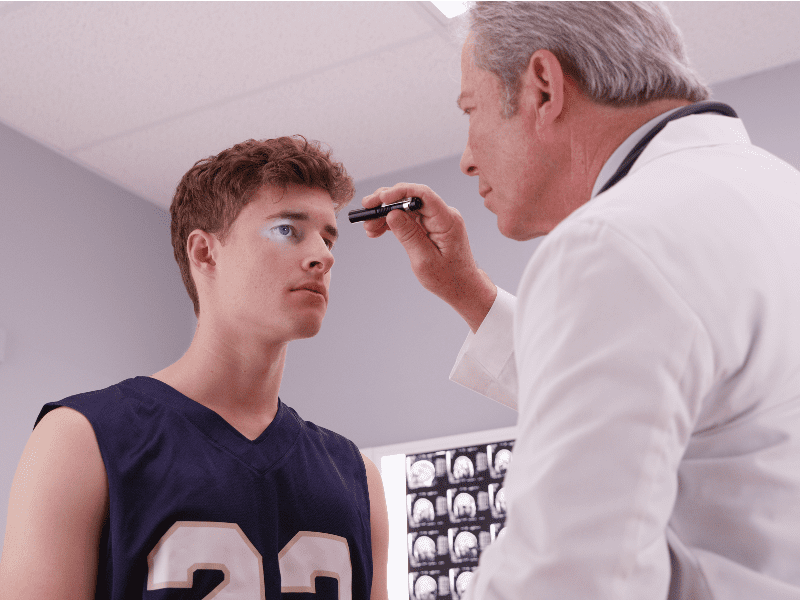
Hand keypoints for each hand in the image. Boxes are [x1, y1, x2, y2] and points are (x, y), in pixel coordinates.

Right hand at [361, 183, 496, 331]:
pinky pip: (407, 217)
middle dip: (386, 202)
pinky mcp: (429, 225)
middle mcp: (442, 215)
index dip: (401, 191)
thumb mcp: (425, 260)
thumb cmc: (448, 278)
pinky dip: (391, 222)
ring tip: (368, 228)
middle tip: (365, 210)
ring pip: (405, 207)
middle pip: (411, 198)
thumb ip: (409, 235)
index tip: (380, 199)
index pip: (424, 195)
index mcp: (447, 220)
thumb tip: (391, 214)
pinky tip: (376, 230)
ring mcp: (435, 219)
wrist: (462, 287)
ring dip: (385, 214)